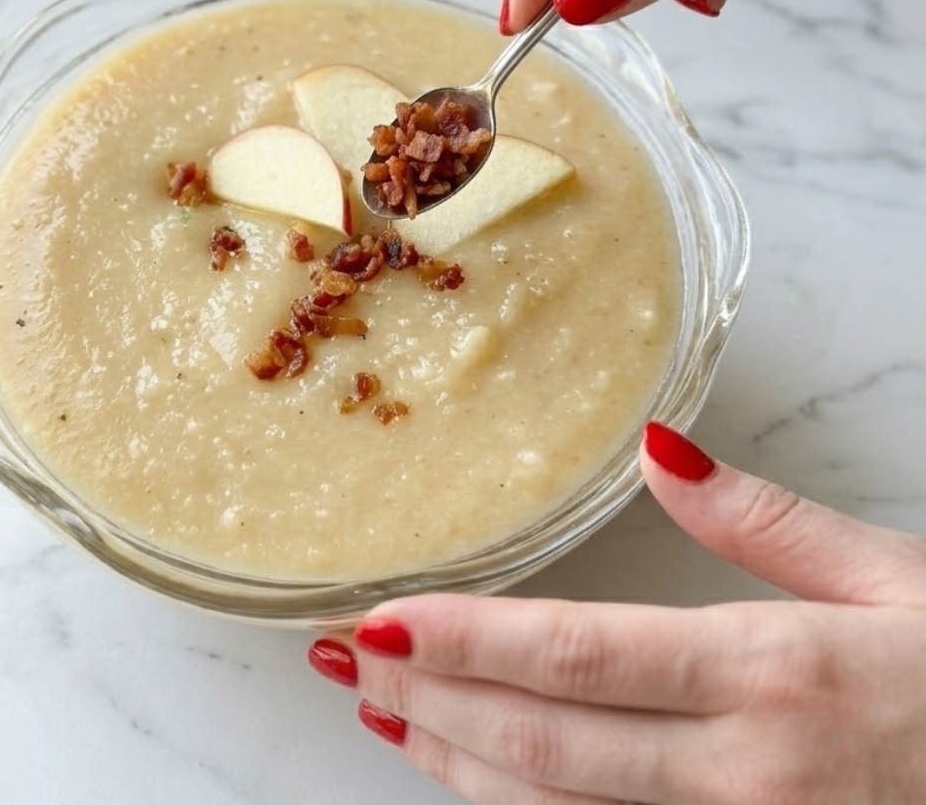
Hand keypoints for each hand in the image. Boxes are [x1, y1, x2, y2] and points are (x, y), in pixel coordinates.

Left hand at [308, 422, 925, 803]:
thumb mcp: (889, 575)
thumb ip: (761, 517)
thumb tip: (658, 447)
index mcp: (773, 673)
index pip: (580, 656)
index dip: (468, 643)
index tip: (382, 620)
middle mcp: (744, 775)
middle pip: (546, 742)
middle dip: (431, 702)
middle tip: (346, 661)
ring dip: (456, 764)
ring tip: (382, 714)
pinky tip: (471, 778)